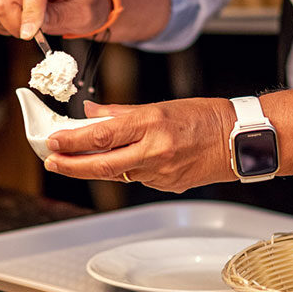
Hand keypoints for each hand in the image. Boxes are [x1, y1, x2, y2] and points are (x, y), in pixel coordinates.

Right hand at [0, 0, 111, 39]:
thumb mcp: (84, 13)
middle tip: (37, 35)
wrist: (81, 1)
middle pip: (5, 0)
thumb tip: (35, 26)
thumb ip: (60, 17)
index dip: (29, 12)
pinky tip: (18, 27)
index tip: (29, 35)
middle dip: (17, 25)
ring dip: (9, 27)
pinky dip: (0, 26)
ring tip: (30, 29)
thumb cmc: (85, 4)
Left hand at [42, 98, 237, 192]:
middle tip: (51, 161)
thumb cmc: (205, 117)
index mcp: (152, 124)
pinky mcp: (168, 186)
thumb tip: (91, 112)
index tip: (52, 141)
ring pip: (117, 174)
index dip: (72, 141)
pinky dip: (125, 170)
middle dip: (71, 164)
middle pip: (101, 164)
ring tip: (77, 159)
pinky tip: (125, 161)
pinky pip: (137, 179)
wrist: (240, 140)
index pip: (101, 136)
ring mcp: (161, 172)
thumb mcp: (161, 105)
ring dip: (95, 168)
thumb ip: (122, 112)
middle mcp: (155, 150)